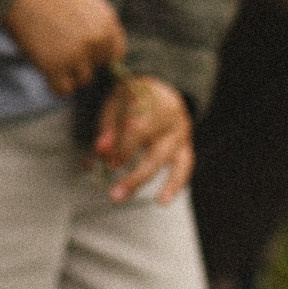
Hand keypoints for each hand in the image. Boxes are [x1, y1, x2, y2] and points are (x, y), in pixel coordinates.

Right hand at [2, 0, 125, 95]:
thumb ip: (98, 17)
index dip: (100, 54)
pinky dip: (54, 83)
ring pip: (82, 79)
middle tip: (59, 46)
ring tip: (50, 53)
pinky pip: (63, 89)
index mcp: (106, 21)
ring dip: (67, 71)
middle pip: (97, 66)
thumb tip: (103, 37)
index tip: (85, 51)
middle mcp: (96, 40)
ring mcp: (76, 54)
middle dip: (81, 60)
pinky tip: (45, 69)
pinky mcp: (54, 66)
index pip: (115, 52)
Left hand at [94, 74, 191, 202]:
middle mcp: (171, 118)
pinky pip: (185, 166)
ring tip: (143, 199)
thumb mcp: (116, 101)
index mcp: (152, 100)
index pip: (138, 129)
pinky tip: (164, 199)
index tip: (111, 163)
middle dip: (135, 176)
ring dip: (153, 182)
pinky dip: (176, 184)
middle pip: (155, 151)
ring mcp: (181, 132)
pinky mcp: (186, 145)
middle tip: (116, 193)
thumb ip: (107, 126)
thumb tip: (101, 150)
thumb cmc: (134, 97)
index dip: (123, 149)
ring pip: (171, 161)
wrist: (161, 88)